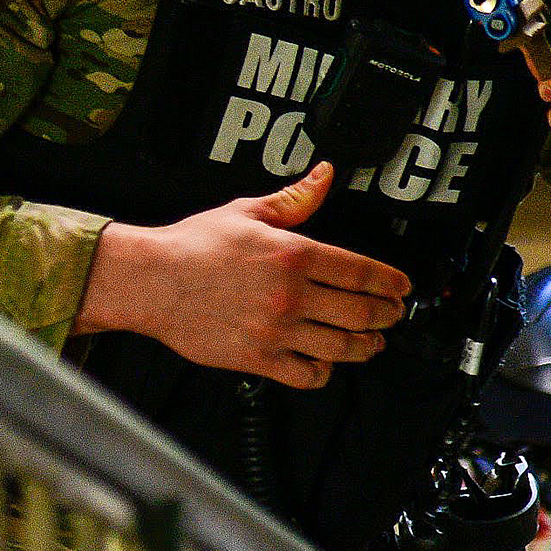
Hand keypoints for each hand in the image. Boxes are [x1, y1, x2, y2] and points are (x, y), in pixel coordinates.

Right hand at [75, 162, 412, 389]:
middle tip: (390, 315)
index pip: (362, 272)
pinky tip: (324, 362)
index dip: (391, 283)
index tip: (400, 288)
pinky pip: (307, 375)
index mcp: (294, 254)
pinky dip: (324, 372)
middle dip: (386, 316)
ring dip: (365, 346)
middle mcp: (290, 295)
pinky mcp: (257, 358)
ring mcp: (276, 330)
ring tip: (369, 343)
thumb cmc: (192, 246)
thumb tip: (326, 175)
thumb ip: (295, 198)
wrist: (149, 280)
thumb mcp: (246, 211)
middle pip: (362, 313)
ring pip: (342, 347)